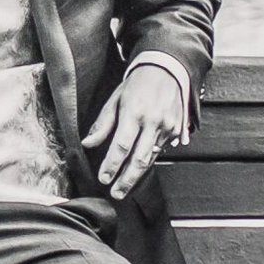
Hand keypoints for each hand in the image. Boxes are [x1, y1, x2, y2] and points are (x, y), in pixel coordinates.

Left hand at [85, 65, 188, 202]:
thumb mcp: (116, 99)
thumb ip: (102, 124)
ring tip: (124, 187)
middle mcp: (153, 121)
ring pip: (150, 158)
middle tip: (116, 194)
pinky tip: (138, 169)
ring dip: (136, 175)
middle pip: (139, 159)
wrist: (168, 70)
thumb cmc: (137, 84)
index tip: (103, 179)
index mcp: (134, 112)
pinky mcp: (175, 131)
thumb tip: (87, 144)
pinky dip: (147, 161)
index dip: (112, 165)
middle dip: (126, 180)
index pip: (121, 145)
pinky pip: (159, 151)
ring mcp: (167, 127)